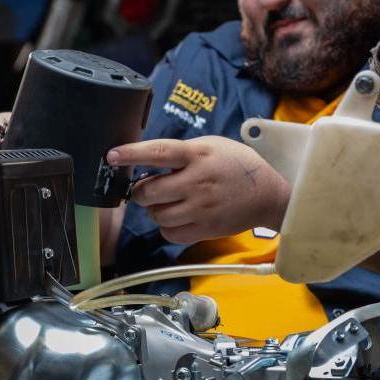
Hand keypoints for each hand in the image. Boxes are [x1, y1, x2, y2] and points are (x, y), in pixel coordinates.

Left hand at [108, 135, 290, 244]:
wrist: (268, 195)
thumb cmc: (236, 165)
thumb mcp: (211, 146)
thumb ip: (182, 153)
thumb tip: (146, 160)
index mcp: (198, 155)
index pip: (159, 152)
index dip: (132, 154)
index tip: (111, 156)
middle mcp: (197, 182)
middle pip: (149, 192)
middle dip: (139, 191)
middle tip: (145, 189)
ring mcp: (200, 208)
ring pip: (156, 215)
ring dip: (152, 210)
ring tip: (163, 203)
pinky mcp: (204, 229)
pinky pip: (170, 233)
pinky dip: (166, 227)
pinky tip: (175, 217)